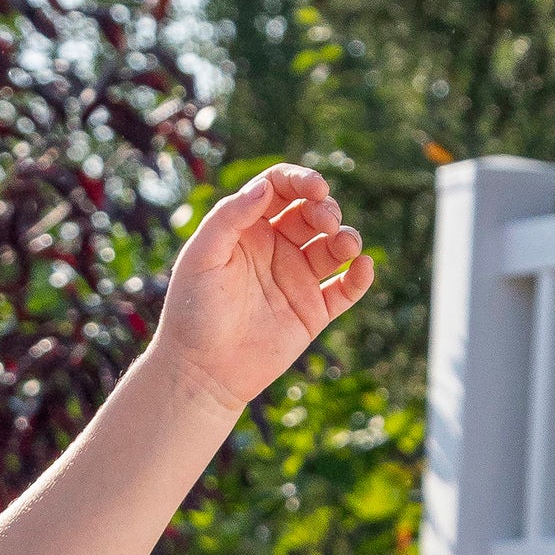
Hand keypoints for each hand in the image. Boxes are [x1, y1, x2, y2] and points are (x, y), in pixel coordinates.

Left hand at [149, 165, 373, 416]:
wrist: (200, 374)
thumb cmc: (192, 314)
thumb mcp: (201, 258)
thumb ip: (228, 217)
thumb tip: (265, 187)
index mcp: (248, 230)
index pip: (281, 188)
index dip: (302, 180)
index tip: (315, 189)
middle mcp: (275, 250)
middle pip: (312, 212)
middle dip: (326, 209)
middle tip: (326, 222)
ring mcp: (296, 280)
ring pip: (333, 246)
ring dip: (347, 238)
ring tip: (346, 245)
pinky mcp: (312, 312)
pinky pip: (346, 289)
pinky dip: (360, 276)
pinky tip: (363, 266)